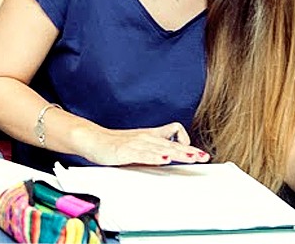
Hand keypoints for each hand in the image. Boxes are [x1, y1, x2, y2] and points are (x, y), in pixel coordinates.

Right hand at [78, 122, 210, 165]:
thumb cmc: (113, 143)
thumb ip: (154, 147)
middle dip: (189, 151)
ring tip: (190, 158)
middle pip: (172, 143)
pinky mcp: (124, 151)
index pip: (174, 135)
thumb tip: (171, 155)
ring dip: (177, 153)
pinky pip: (142, 154)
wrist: (91, 138)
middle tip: (203, 157)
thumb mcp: (138, 143)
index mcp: (150, 135)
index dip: (188, 144)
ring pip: (160, 147)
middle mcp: (145, 137)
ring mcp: (135, 143)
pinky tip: (163, 159)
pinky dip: (153, 156)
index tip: (199, 154)